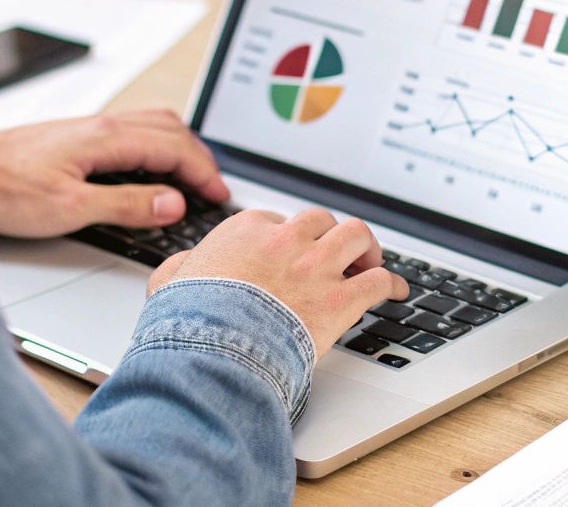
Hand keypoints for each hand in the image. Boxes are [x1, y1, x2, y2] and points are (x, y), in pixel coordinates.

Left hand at [0, 109, 229, 237]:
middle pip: (170, 129)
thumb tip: (172, 202)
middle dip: (199, 158)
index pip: (174, 148)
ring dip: (180, 145)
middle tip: (213, 187)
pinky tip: (150, 163)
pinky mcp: (76, 136)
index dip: (202, 173)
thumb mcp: (72, 208)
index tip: (217, 195)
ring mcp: (89, 127)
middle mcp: (101, 125)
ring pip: (152, 123)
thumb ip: (127, 205)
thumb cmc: (7, 190)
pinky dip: (157, 143)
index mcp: (107, 138)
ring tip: (191, 172)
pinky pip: (132, 129)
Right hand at [147, 208, 408, 350]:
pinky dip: (393, 283)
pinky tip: (397, 291)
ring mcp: (316, 267)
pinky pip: (378, 281)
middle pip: (322, 221)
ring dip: (366, 248)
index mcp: (248, 230)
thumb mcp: (170, 284)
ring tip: (370, 261)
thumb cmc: (189, 320)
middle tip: (337, 251)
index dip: (290, 237)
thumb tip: (179, 268)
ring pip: (356, 237)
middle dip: (331, 234)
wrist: (213, 348)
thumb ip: (179, 269)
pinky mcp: (340, 298)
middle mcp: (287, 240)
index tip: (294, 249)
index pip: (278, 220)